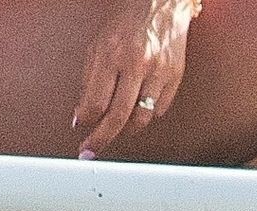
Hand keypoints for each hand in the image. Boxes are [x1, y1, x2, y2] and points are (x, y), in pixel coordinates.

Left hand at [73, 0, 197, 158]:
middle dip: (102, 139)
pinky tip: (140, 107)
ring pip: (141, 119)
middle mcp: (136, 63)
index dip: (86, 123)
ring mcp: (158, 70)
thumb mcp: (98, 46)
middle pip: (117, 117)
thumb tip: (81, 116)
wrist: (161, 2)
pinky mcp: (174, 74)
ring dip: (126, 129)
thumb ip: (88, 82)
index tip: (81, 133)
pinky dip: (148, 114)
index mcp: (112, 55)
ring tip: (119, 127)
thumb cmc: (129, 22)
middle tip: (92, 150)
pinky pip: (160, 109)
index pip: (95, 104)